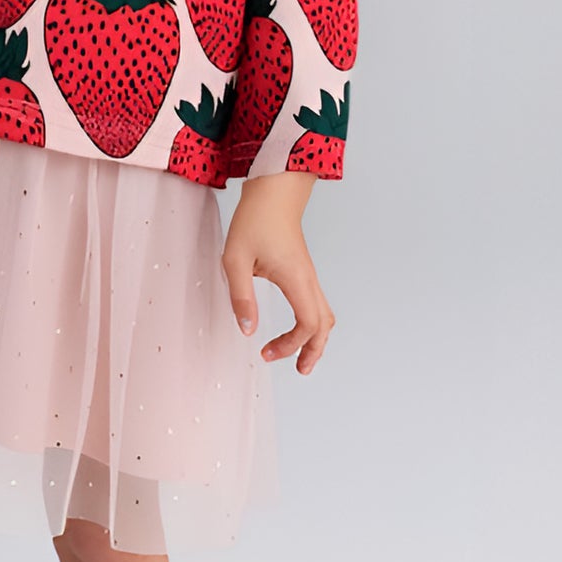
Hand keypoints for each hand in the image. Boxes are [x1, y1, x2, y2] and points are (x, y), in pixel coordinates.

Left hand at [222, 173, 334, 374]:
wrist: (274, 191)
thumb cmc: (254, 221)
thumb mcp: (236, 259)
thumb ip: (241, 297)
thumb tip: (248, 331)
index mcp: (296, 280)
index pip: (307, 325)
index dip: (291, 345)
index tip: (266, 352)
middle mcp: (308, 280)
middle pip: (324, 325)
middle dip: (313, 351)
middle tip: (299, 370)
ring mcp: (309, 275)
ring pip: (325, 315)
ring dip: (316, 338)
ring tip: (300, 356)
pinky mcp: (304, 271)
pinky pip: (317, 304)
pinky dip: (312, 323)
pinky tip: (297, 329)